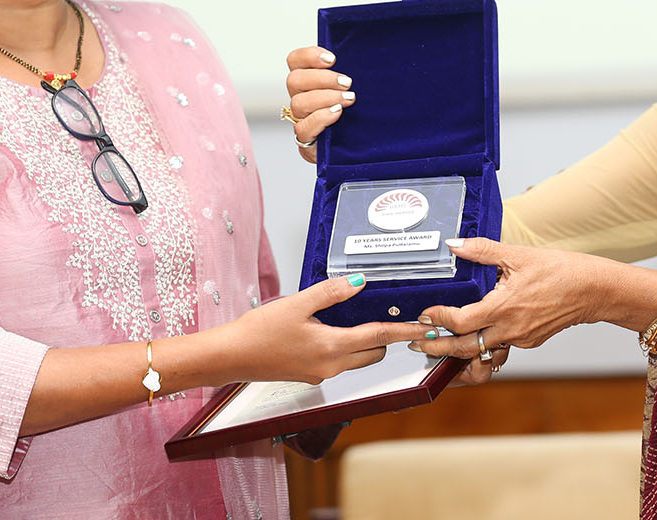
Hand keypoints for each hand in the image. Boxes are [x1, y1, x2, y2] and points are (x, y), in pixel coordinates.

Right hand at [228, 273, 426, 384]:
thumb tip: (360, 282)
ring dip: (366, 342)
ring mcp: (321, 374)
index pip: (378, 337)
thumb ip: (331, 292)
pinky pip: (340, 362)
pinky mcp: (310, 375)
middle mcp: (331, 366)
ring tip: (363, 318)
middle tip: (394, 316)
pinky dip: (347, 347)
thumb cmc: (258, 331)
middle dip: (387, 337)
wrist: (231, 356)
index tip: (425, 327)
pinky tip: (334, 328)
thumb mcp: (297, 303)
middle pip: (374, 353)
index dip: (404, 330)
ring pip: (358, 359)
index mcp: (331, 348)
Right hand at [284, 45, 354, 161]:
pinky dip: (320, 118)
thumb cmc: (354, 112)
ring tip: (348, 99)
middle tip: (347, 82)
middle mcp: (300, 97)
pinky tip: (337, 113)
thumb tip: (363, 57)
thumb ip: (348, 73)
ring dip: (325, 98)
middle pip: (294, 80)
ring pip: (299, 103)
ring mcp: (301, 119)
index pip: (295, 60)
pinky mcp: (306, 139)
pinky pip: (303, 129)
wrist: (356, 144)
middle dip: (323, 78)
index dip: (309, 56)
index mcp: (307, 80)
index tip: (332, 59)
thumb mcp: (352, 88)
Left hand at [406, 238, 656, 365]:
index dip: (438, 319)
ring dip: (459, 351)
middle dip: (438, 348)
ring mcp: (520, 339)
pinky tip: (473, 336)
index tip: (424, 315)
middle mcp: (510, 329)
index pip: (461, 321)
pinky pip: (500, 347)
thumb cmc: (560, 270)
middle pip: (465, 347)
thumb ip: (482, 250)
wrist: (594, 290)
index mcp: (504, 307)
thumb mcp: (517, 254)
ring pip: (482, 351)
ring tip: (439, 346)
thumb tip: (455, 244)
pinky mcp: (529, 342)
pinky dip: (484, 345)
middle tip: (417, 344)